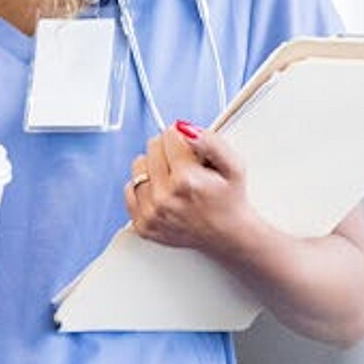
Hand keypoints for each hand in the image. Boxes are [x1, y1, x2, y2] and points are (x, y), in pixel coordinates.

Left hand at [124, 121, 264, 256]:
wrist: (228, 235)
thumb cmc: (229, 199)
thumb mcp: (233, 166)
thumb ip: (211, 141)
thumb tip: (184, 128)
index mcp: (186, 181)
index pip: (169, 135)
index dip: (184, 138)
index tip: (193, 151)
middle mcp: (164, 198)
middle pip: (152, 147)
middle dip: (170, 151)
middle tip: (187, 167)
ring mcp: (151, 213)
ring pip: (138, 166)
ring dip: (155, 167)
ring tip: (175, 180)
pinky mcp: (142, 225)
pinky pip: (129, 189)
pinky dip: (144, 187)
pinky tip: (164, 193)